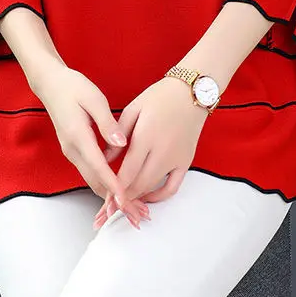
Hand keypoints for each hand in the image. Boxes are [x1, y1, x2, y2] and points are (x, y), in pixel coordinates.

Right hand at [35, 65, 130, 208]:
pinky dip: (104, 183)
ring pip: (92, 180)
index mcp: (78, 137)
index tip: (126, 201)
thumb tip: (121, 144)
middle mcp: (72, 149)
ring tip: (132, 206)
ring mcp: (71, 152)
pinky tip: (118, 188)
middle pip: (95, 182)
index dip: (113, 186)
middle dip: (115, 200)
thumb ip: (108, 123)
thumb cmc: (73, 87)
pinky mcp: (74, 150)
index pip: (98, 167)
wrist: (51, 84)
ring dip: (110, 194)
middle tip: (136, 213)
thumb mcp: (94, 99)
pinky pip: (90, 172)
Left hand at [93, 77, 208, 226]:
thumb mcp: (133, 108)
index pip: (127, 172)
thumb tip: (104, 157)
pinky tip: (146, 197)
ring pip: (153, 187)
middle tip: (110, 204)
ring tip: (123, 201)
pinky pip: (173, 187)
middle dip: (123, 197)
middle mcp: (162, 151)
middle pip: (139, 184)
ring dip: (137, 197)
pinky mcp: (186, 162)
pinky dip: (159, 196)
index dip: (115, 188)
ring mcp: (176, 158)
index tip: (104, 198)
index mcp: (146, 136)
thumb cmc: (160, 96)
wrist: (191, 92)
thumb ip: (117, 133)